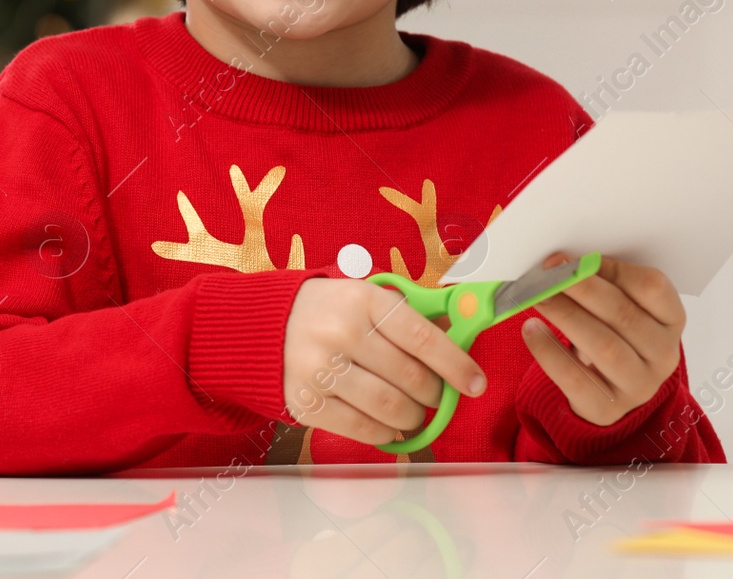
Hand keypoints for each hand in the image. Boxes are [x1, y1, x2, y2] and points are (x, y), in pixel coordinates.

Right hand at [282, 278, 487, 445]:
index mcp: (363, 300)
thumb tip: (460, 333)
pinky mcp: (306, 403)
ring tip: (412, 412)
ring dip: (412, 417)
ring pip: (390, 408)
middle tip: (435, 396)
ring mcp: (321, 370)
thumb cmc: (325, 312)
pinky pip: (362, 429)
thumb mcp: (364, 298)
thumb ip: (409, 316)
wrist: (257, 328)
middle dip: (434, 394)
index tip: (476, 383)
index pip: (423, 338)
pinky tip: (387, 426)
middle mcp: (342, 333)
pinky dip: (385, 434)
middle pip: (411, 378)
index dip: (456, 364)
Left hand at [521, 253, 684, 425]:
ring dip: (566, 315)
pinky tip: (531, 330)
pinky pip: (575, 379)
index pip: (653, 288)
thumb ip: (605, 286)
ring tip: (538, 296)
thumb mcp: (622, 311)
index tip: (580, 258)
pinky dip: (549, 352)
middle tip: (550, 271)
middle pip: (624, 315)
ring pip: (604, 347)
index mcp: (671, 321)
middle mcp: (662, 356)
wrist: (610, 392)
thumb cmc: (613, 335)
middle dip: (582, 289)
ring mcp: (638, 386)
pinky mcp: (606, 410)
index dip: (615, 269)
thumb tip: (562, 262)